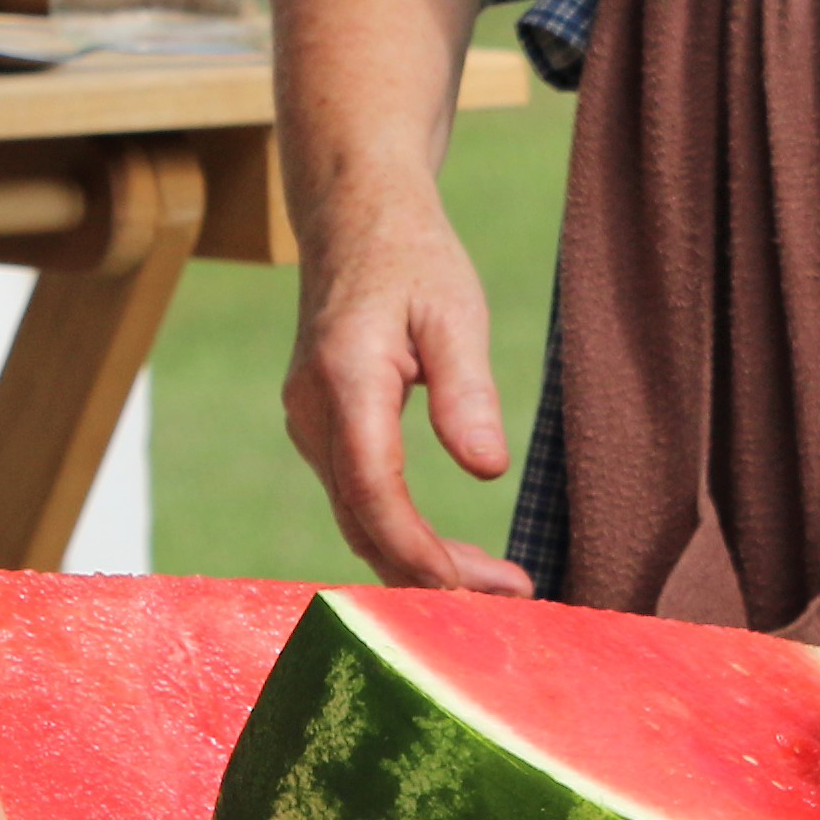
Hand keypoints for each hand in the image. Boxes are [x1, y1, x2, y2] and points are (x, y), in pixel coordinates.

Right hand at [285, 191, 531, 592]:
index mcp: (345, 378)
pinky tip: (449, 557)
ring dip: (418, 563)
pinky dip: (399, 536)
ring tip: (495, 588)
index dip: (418, 552)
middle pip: (363, 522)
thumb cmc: (411, 257)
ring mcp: (309, 424)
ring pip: (357, 519)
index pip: (374, 490)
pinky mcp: (321, 431)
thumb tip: (487, 469)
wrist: (354, 219)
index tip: (473, 591)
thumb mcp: (455, 309)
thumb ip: (467, 389)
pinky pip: (356, 500)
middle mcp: (313, 411)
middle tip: (510, 601)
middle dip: (431, 575)